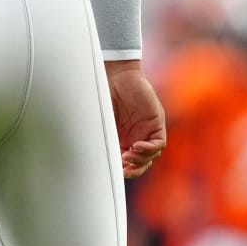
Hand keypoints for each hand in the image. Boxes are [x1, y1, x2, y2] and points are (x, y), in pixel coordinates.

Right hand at [104, 60, 165, 178]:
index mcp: (121, 137)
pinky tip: (137, 147)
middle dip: (134, 169)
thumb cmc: (103, 92)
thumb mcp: (100, 119)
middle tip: (124, 169)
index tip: (115, 172)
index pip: (127, 161)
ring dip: (140, 161)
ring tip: (128, 156)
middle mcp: (135, 136)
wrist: (115, 73)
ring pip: (151, 156)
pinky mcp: (156, 123)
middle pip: (142, 162)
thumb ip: (100, 135)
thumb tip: (88, 155)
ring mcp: (147, 130)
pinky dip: (149, 149)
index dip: (124, 170)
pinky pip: (158, 144)